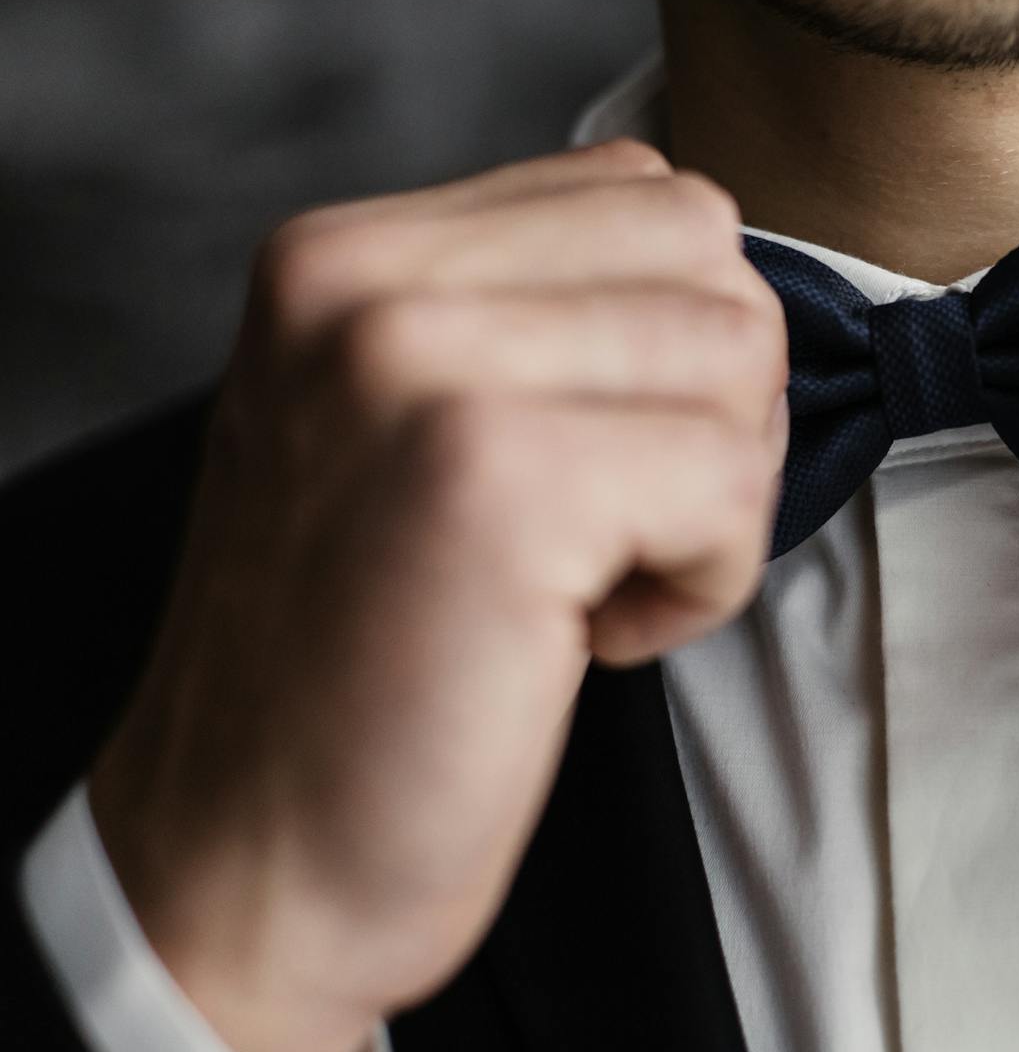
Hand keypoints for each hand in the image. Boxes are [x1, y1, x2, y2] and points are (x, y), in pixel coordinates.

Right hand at [87, 139, 785, 1051]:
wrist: (248, 861)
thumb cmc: (359, 662)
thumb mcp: (397, 430)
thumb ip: (525, 315)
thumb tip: (715, 275)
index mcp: (344, 255)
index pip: (640, 190)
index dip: (673, 344)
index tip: (593, 463)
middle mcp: (365, 282)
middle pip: (709, 255)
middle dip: (714, 408)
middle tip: (615, 530)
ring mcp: (423, 366)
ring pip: (738, 356)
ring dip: (712, 498)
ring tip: (589, 581)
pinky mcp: (495, 480)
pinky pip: (727, 482)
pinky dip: (704, 581)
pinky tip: (592, 637)